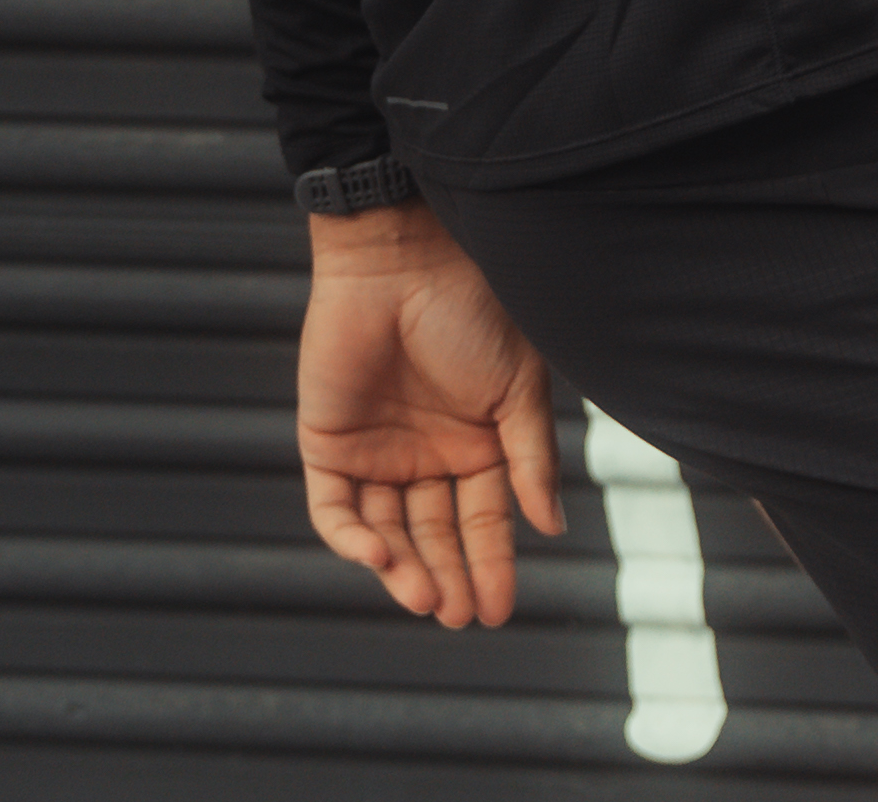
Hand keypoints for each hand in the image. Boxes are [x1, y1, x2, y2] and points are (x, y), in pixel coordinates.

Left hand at [294, 204, 562, 628]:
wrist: (405, 261)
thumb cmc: (474, 311)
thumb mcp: (517, 390)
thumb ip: (530, 459)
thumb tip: (550, 527)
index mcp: (477, 445)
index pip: (483, 521)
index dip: (492, 565)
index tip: (499, 610)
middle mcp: (426, 456)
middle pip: (434, 536)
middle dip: (447, 578)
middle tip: (458, 616)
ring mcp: (376, 453)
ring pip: (386, 532)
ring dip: (403, 568)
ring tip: (426, 599)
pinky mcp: (328, 444)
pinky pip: (335, 508)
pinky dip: (353, 538)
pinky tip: (380, 556)